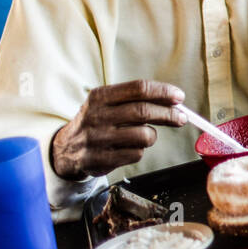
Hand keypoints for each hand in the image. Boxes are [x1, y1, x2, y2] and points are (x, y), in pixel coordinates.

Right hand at [51, 80, 185, 179]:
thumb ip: (137, 100)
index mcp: (100, 96)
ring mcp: (98, 138)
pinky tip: (129, 148)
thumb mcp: (108, 104)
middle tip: (182, 118)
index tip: (179, 97)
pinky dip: (140, 151)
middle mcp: (97, 115)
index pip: (139, 88)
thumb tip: (175, 102)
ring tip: (144, 135)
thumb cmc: (97, 122)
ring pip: (144, 135)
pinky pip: (136, 154)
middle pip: (143, 111)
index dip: (163, 92)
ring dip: (152, 136)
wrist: (66, 149)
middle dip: (169, 114)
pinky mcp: (100, 159)